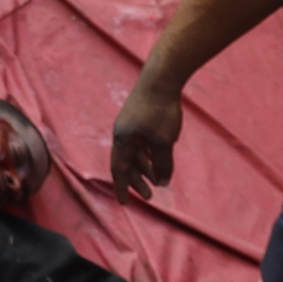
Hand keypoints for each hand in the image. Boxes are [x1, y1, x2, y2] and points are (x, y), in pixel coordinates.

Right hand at [109, 83, 182, 201]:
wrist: (161, 78)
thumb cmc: (159, 111)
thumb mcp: (163, 142)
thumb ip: (162, 164)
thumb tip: (162, 183)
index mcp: (123, 140)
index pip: (119, 170)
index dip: (122, 187)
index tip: (124, 203)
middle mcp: (123, 133)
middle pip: (126, 162)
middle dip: (136, 180)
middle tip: (149, 196)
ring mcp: (131, 124)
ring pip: (135, 152)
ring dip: (144, 168)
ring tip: (157, 180)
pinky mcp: (140, 117)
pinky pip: (141, 143)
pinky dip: (148, 154)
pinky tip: (159, 159)